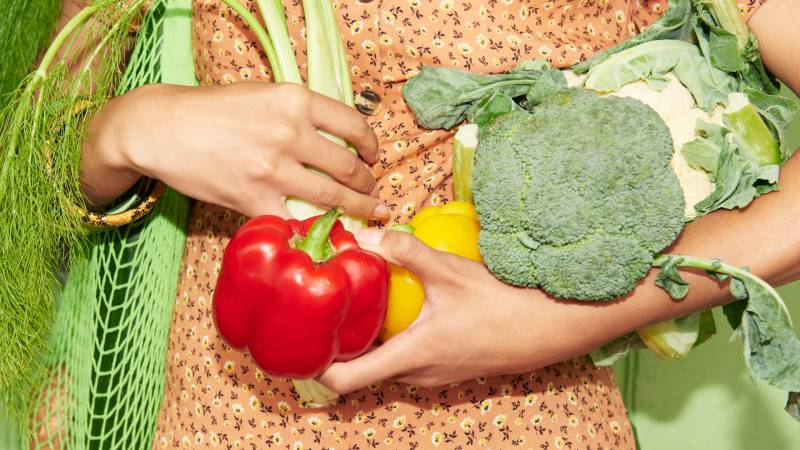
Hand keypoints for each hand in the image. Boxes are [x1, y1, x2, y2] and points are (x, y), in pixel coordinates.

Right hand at [82, 82, 387, 219]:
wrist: (162, 128)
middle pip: (348, 166)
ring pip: (332, 197)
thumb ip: (299, 113)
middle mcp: (289, 132)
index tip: (373, 155)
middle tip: (372, 191)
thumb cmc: (212, 110)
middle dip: (367, 183)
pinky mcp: (254, 198)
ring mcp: (273, 169)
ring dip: (357, 208)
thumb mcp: (263, 94)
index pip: (354, 124)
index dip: (371, 144)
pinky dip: (315, 226)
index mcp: (295, 100)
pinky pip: (296, 218)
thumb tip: (336, 137)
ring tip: (368, 212)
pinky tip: (327, 229)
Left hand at [318, 229, 621, 392]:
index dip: (314, 365)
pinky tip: (397, 308)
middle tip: (322, 308)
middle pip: (360, 371)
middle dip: (338, 344)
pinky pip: (407, 359)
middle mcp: (417, 375)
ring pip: (385, 364)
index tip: (298, 339)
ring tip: (355, 304)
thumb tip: (367, 233)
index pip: (344, 380)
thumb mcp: (452, 272)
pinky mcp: (448, 367)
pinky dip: (392, 339)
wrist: (554, 327)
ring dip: (367, 340)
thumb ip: (406, 251)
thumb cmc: (504, 303)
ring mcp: (434, 375)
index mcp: (411, 358)